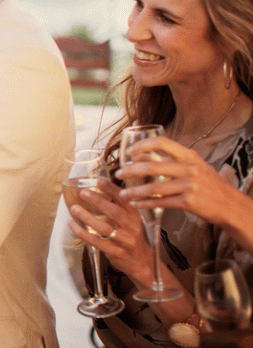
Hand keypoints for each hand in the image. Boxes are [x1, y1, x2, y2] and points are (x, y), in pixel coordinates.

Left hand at [68, 180, 157, 286]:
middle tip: (84, 193)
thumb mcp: (132, 220)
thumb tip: (100, 189)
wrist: (143, 262)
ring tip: (74, 208)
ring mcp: (124, 240)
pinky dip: (83, 233)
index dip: (111, 189)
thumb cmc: (133, 237)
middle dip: (98, 201)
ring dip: (87, 217)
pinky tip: (73, 225)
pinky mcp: (115, 252)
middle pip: (115, 212)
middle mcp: (132, 227)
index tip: (99, 181)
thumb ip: (119, 208)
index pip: (124, 200)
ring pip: (104, 228)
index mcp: (135, 216)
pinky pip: (96, 241)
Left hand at [116, 136, 246, 228]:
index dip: (142, 146)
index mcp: (189, 155)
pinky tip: (136, 204)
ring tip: (123, 194)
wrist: (230, 204)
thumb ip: (176, 159)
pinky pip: (160, 203)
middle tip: (118, 175)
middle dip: (130, 171)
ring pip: (153, 188)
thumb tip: (144, 155)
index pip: (162, 143)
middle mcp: (189, 168)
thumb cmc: (209, 184)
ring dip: (134, 191)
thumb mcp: (196, 165)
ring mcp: (189, 186)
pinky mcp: (188, 202)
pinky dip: (145, 204)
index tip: (129, 153)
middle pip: (152, 166)